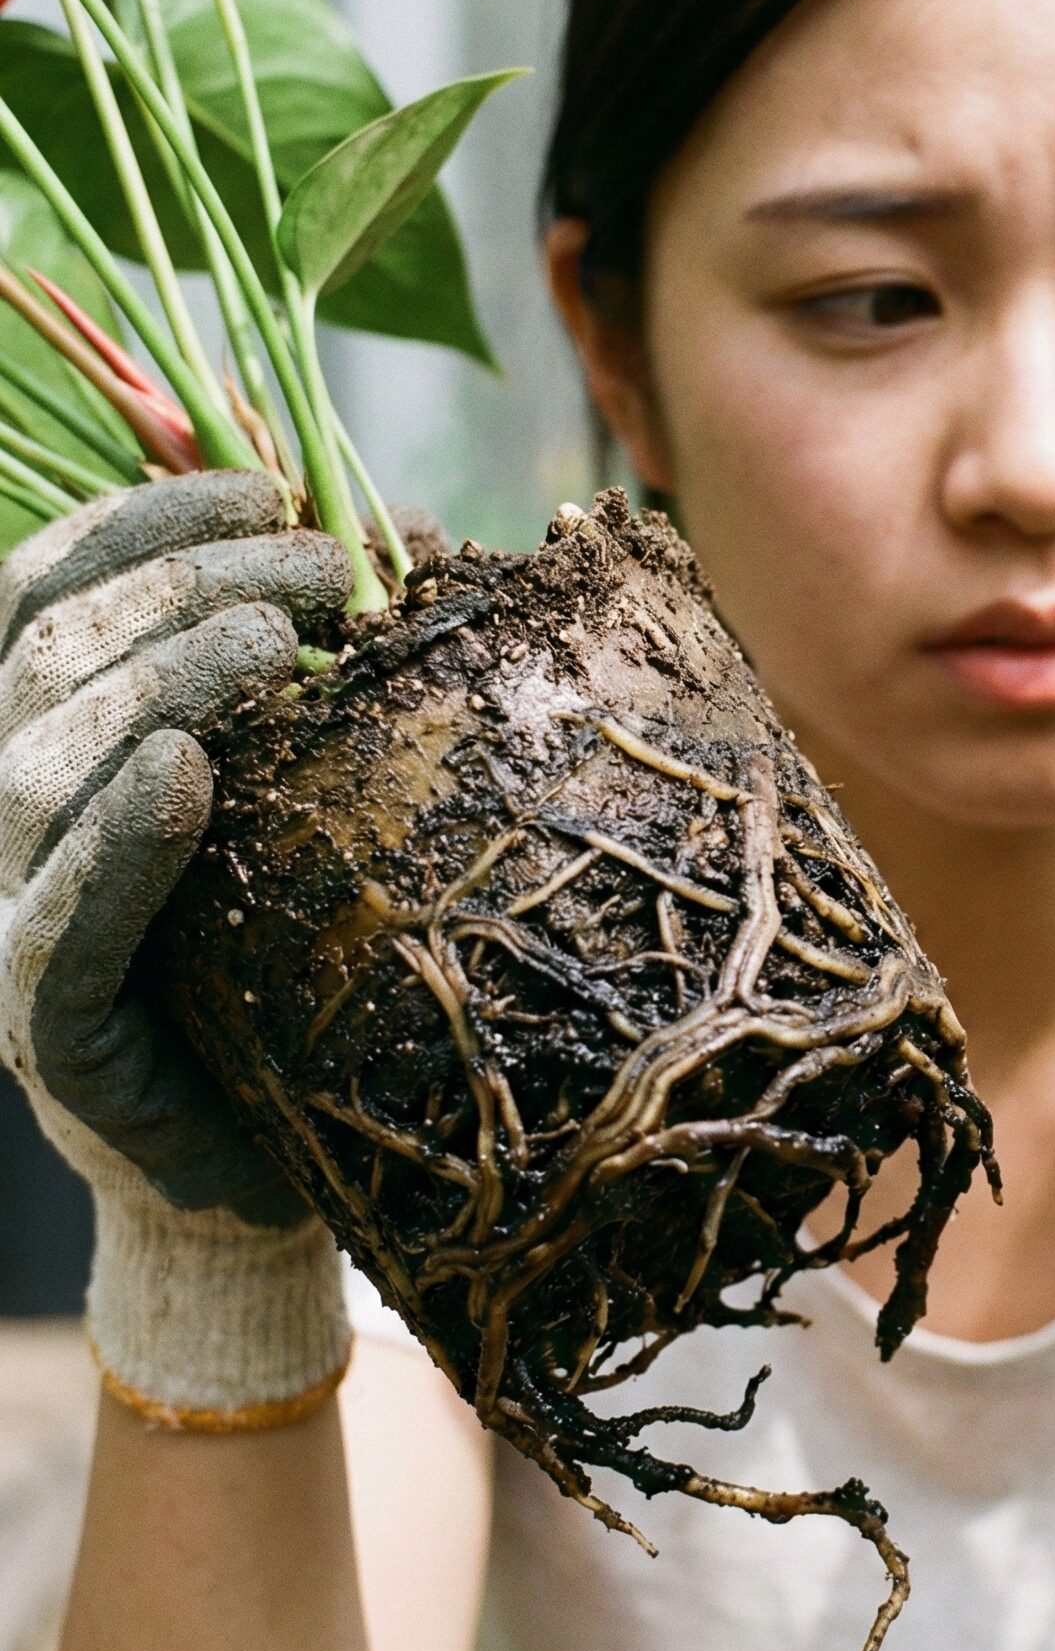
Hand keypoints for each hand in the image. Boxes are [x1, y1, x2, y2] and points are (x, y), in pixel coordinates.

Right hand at [0, 472, 347, 1224]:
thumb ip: (316, 680)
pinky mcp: (47, 1027)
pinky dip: (118, 841)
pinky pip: (60, 921)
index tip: (266, 479)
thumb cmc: (301, 968)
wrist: (269, 1171)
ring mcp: (11, 924)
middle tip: (323, 566)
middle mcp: (9, 823)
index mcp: (57, 748)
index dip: (142, 521)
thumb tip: (417, 539)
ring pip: (39, 766)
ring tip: (281, 642)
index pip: (47, 593)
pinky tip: (187, 774)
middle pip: (51, 658)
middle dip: (186, 584)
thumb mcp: (308, 795)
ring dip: (162, 680)